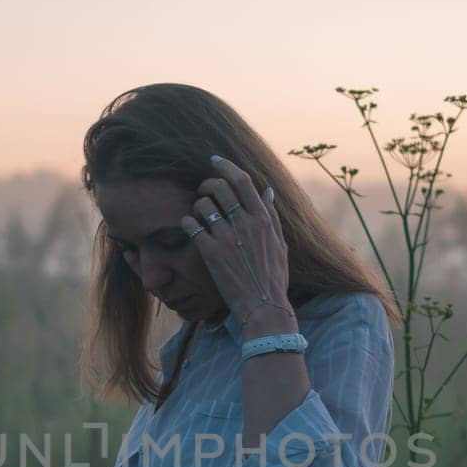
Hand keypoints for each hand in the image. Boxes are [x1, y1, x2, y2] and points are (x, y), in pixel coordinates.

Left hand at [181, 156, 292, 328]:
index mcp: (263, 219)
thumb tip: (267, 190)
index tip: (215, 160)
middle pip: (220, 187)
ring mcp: (227, 238)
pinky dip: (187, 222)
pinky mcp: (210, 253)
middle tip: (203, 190)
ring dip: (197, 204)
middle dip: (207, 184)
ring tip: (199, 214)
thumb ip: (272, 216)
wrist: (263, 307)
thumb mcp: (279, 244)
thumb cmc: (273, 277)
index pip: (243, 181)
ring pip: (203, 204)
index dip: (226, 166)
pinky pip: (191, 225)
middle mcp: (245, 224)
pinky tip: (190, 227)